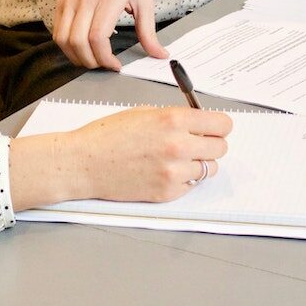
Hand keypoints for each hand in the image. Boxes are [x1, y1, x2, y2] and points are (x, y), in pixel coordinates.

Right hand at [8, 107, 232, 210]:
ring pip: (209, 169)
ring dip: (199, 163)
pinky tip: (163, 172)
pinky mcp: (167, 193)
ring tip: (177, 159)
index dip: (218, 126)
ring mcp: (174, 172)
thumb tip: (200, 123)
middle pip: (220, 148)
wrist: (84, 163)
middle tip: (196, 143)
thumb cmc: (108, 135)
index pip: (222, 124)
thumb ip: (176, 118)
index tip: (214, 128)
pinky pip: (191, 185)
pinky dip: (183, 180)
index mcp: (173, 120)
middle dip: (210, 144)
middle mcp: (179, 146)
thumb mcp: (145, 113)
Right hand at [53, 0, 168, 69]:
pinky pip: (57, 32)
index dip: (104, 58)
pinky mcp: (61, 2)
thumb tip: (159, 54)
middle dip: (91, 62)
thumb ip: (149, 31)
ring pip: (64, 39)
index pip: (98, 36)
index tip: (115, 65)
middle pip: (78, 42)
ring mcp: (70, 0)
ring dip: (76, 57)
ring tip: (91, 59)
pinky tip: (81, 48)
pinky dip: (67, 47)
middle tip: (103, 65)